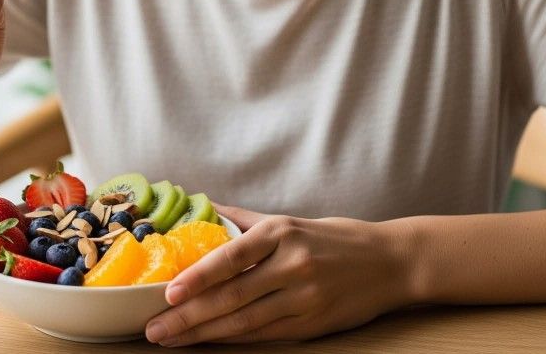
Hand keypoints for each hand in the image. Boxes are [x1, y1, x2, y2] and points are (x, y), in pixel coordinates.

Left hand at [144, 203, 414, 345]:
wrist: (390, 261)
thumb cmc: (335, 238)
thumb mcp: (291, 220)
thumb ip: (245, 220)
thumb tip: (204, 206)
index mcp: (282, 232)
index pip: (231, 257)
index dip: (198, 277)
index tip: (168, 293)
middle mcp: (292, 263)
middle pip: (232, 295)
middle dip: (189, 315)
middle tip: (155, 328)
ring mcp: (305, 297)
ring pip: (246, 321)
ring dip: (204, 334)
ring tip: (172, 340)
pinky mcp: (314, 323)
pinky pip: (267, 334)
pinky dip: (236, 340)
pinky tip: (211, 343)